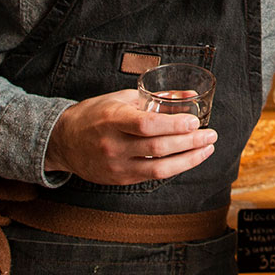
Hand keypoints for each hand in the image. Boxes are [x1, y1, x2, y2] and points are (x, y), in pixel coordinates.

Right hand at [43, 88, 216, 184]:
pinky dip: (174, 168)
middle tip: (210, 135)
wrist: (63, 141)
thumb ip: (155, 99)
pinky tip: (188, 159)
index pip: (146, 125)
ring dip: (188, 160)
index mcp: (112, 120)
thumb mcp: (121, 98)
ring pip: (159, 169)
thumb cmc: (95, 114)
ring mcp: (116, 165)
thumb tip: (189, 95)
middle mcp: (114, 145)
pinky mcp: (120, 179)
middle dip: (190, 142)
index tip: (195, 121)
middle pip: (158, 148)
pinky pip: (152, 176)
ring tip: (207, 149)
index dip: (174, 125)